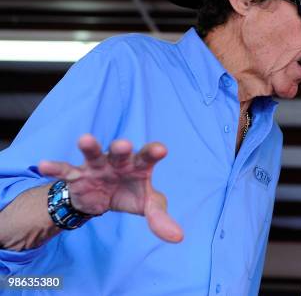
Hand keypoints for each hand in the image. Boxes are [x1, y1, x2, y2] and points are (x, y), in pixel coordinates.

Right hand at [38, 134, 183, 242]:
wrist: (103, 200)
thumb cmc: (131, 194)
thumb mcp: (146, 205)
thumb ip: (160, 217)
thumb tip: (178, 237)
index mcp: (139, 165)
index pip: (148, 156)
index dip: (154, 152)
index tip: (161, 150)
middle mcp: (119, 161)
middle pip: (121, 153)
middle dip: (121, 148)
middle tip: (123, 145)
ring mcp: (97, 166)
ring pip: (93, 154)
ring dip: (90, 147)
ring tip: (84, 139)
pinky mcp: (77, 176)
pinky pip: (65, 170)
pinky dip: (55, 167)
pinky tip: (44, 165)